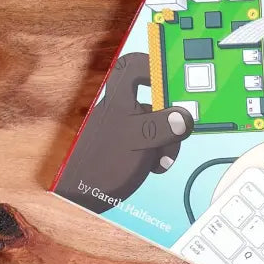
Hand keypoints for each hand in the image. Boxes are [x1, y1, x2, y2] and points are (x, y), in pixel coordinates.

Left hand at [53, 52, 194, 213]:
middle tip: (175, 135)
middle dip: (171, 120)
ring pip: (159, 124)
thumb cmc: (100, 166)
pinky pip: (153, 142)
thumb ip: (160, 126)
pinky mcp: (129, 146)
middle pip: (157, 100)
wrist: (79, 199)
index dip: (152, 64)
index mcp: (118, 100)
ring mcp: (125, 129)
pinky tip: (153, 167)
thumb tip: (184, 117)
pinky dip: (159, 153)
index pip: (133, 66)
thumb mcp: (136, 142)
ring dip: (167, 142)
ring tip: (159, 161)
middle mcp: (121, 110)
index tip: (175, 78)